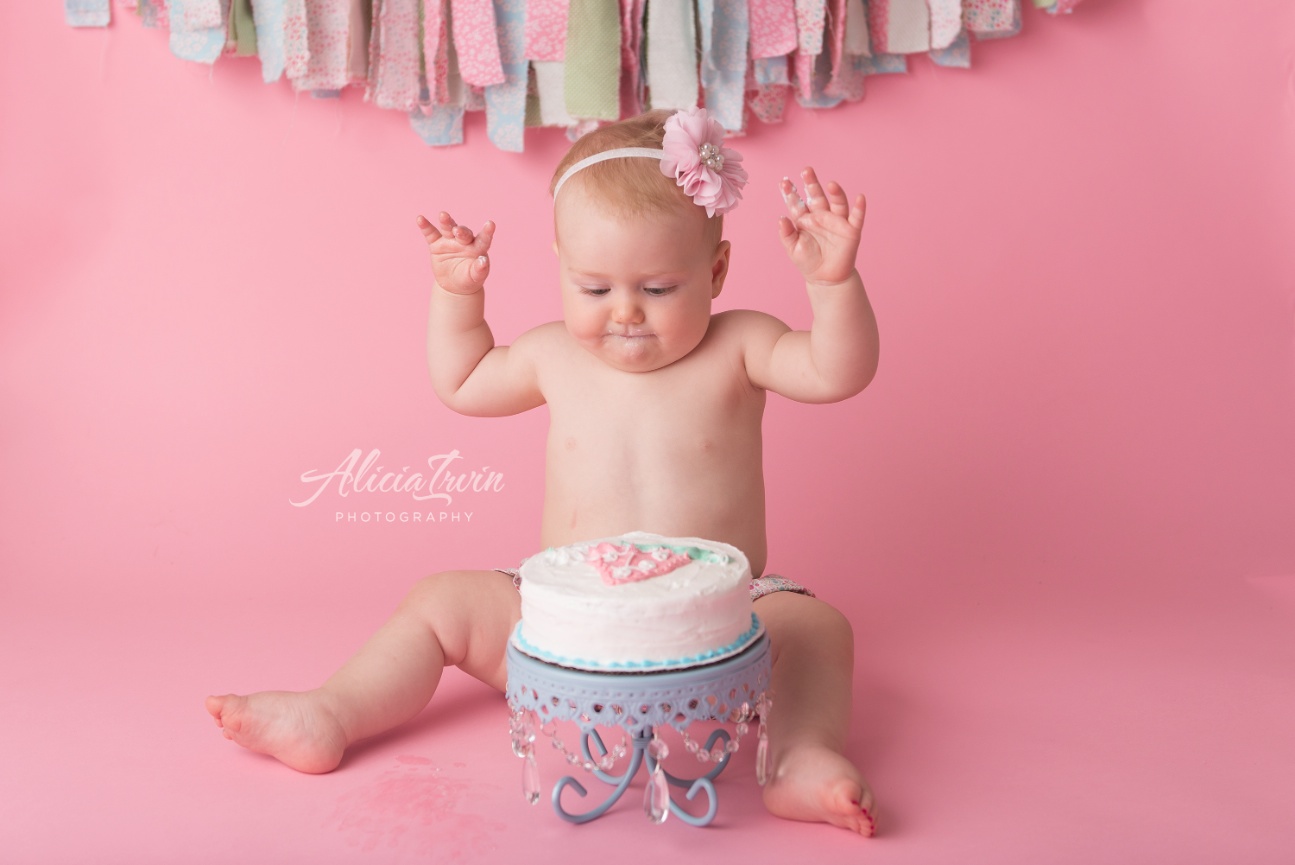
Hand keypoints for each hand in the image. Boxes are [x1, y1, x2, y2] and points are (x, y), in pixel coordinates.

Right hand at [417, 211, 495, 294]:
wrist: (454, 285)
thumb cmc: (469, 279)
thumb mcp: (475, 277)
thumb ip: (480, 270)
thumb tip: (483, 261)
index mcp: (477, 248)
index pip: (484, 239)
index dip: (487, 232)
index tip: (490, 224)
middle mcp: (464, 241)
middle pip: (463, 233)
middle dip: (461, 231)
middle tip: (457, 232)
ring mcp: (450, 241)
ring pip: (448, 228)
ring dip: (446, 222)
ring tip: (443, 215)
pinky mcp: (436, 244)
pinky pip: (430, 233)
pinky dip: (425, 226)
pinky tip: (420, 219)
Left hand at [777, 167, 865, 286]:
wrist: (825, 279)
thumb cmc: (808, 261)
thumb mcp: (792, 249)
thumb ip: (786, 234)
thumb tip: (781, 219)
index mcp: (805, 219)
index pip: (797, 203)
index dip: (791, 193)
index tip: (784, 182)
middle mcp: (821, 216)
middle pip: (816, 196)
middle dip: (811, 183)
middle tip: (806, 170)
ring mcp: (836, 221)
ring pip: (837, 202)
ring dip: (835, 192)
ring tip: (831, 184)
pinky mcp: (851, 230)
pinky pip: (856, 217)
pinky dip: (859, 208)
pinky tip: (860, 198)